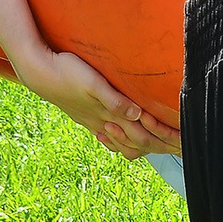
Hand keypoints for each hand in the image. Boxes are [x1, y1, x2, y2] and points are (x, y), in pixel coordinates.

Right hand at [16, 47, 179, 156]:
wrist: (37, 72)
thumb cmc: (66, 72)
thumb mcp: (92, 83)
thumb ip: (114, 100)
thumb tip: (136, 115)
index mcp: (109, 116)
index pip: (144, 136)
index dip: (165, 139)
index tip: (185, 142)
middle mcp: (104, 124)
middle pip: (139, 143)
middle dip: (162, 146)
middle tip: (183, 148)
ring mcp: (94, 122)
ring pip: (124, 144)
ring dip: (145, 147)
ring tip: (162, 147)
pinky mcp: (86, 117)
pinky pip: (109, 138)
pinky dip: (122, 144)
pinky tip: (124, 142)